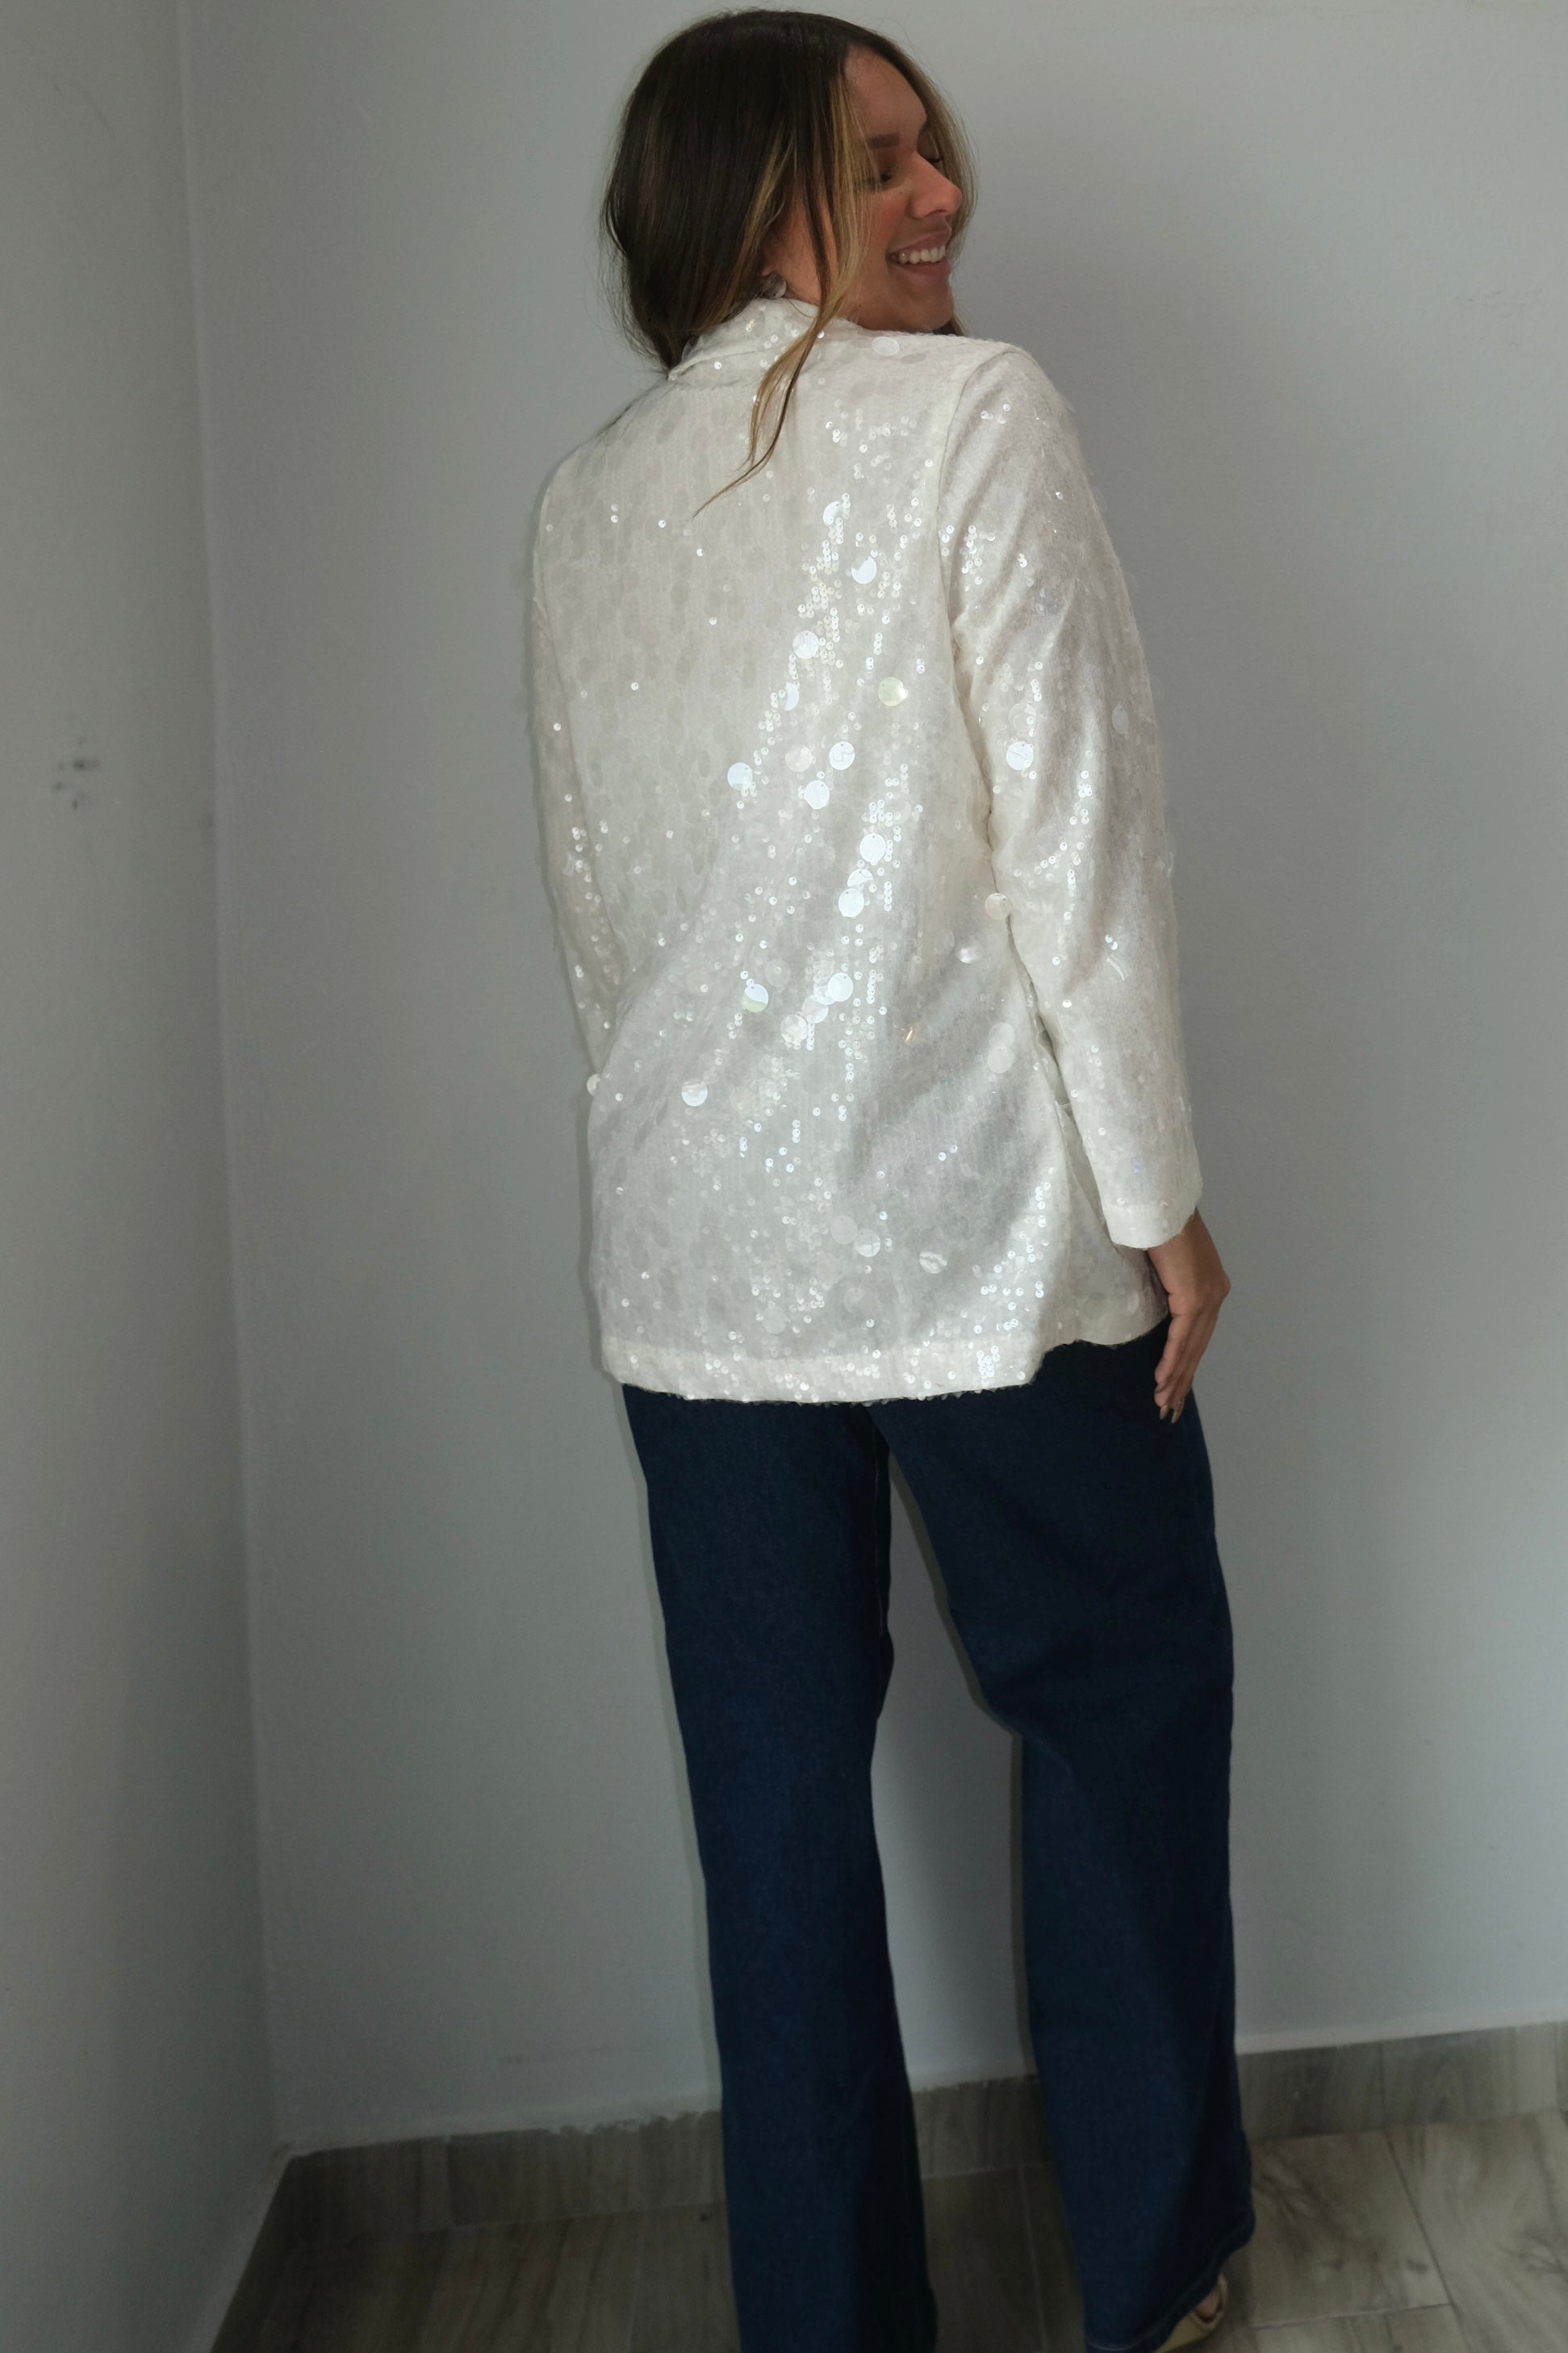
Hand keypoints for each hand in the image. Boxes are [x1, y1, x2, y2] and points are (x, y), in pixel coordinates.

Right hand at [1144, 1210, 1230, 1422]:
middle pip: (1198, 1345)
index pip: (1199, 1333)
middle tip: (1169, 1407)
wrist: (1159, 1202)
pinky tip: (1163, 1381)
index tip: (1175, 1385)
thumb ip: (1164, 1285)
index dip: (1187, 1361)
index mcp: (1211, 1284)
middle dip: (1183, 1379)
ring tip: (1163, 1403)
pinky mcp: (1194, 1296)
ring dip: (1176, 1378)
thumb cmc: (1153, 1223)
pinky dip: (1172, 1361)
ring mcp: (1208, 1295)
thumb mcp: (1161, 1262)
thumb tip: (1152, 1302)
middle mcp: (1216, 1292)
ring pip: (1191, 1346)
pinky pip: (1181, 1337)